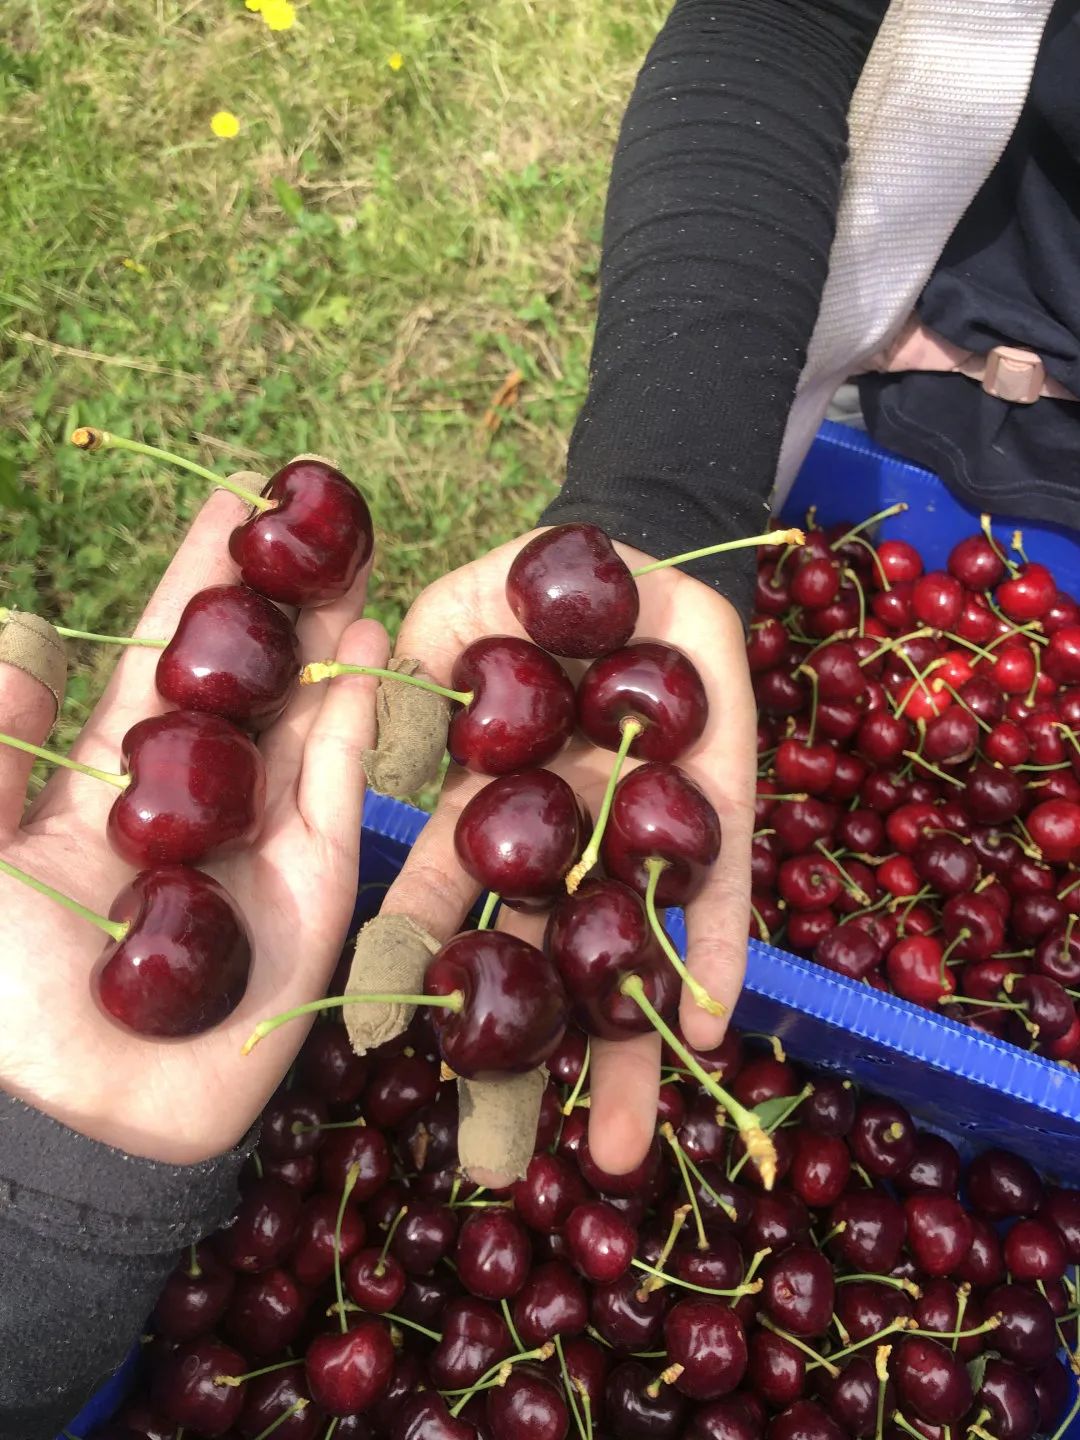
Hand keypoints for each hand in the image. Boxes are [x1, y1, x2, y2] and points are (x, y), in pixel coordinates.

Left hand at [0, 490, 387, 1164]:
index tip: (228, 508)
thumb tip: (26, 623)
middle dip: (275, 602)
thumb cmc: (0, 990)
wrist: (72, 1124)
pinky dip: (356, 715)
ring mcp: (262, 849)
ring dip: (325, 640)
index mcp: (108, 792)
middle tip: (310, 517)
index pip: (161, 666)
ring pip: (302, 722)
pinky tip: (368, 641)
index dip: (193, 589)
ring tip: (351, 555)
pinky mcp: (315, 890)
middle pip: (246, 685)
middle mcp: (195, 810)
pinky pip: (339, 787)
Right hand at [379, 530, 756, 1177]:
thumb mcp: (454, 619)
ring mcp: (644, 833)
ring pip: (631, 954)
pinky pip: (720, 890)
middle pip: (540, 964)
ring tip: (618, 1151)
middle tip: (494, 1165)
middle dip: (520, 1060)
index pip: (445, 901)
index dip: (411, 965)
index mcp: (493, 809)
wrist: (640, 557)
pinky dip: (714, 952)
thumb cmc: (533, 591)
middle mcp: (566, 843)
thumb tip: (393, 778)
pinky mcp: (722, 810)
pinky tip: (706, 1026)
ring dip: (625, 1047)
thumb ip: (418, 690)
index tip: (381, 1036)